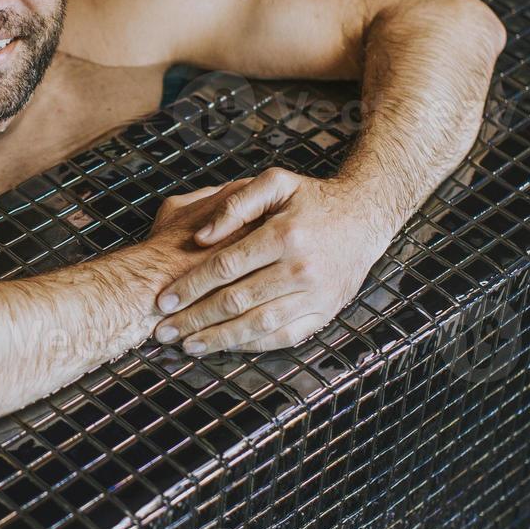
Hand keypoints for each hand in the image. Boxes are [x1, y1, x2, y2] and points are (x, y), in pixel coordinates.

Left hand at [151, 168, 395, 354]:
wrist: (366, 216)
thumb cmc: (313, 198)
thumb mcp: (276, 183)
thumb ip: (236, 203)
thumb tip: (201, 236)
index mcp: (284, 234)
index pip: (226, 266)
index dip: (191, 285)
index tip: (164, 299)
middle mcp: (300, 268)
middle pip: (236, 300)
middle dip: (195, 318)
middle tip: (163, 330)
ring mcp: (315, 294)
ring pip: (257, 324)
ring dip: (219, 338)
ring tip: (188, 346)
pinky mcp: (325, 312)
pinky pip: (283, 336)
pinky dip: (252, 345)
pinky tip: (226, 346)